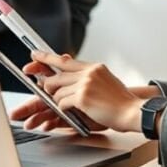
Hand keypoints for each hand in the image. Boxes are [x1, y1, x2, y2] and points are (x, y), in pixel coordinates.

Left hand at [23, 51, 143, 132]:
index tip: (34, 54)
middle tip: (46, 90)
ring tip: (71, 106)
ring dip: (59, 101)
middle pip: (57, 76)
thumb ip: (88, 76)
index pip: (64, 60)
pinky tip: (73, 111)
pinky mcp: (82, 97)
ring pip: (58, 91)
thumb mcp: (105, 80)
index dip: (46, 57)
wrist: (132, 112)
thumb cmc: (120, 101)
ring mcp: (85, 84)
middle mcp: (89, 72)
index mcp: (94, 67)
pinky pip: (62, 102)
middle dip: (48, 85)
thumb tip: (69, 77)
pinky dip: (64, 109)